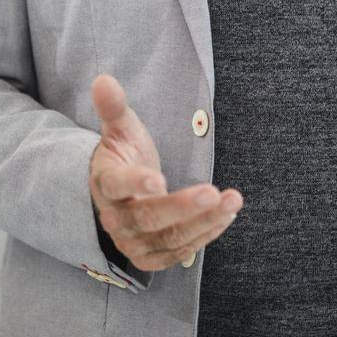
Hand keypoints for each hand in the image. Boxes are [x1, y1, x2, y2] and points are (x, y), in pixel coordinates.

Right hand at [88, 74, 243, 271]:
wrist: (118, 195)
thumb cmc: (123, 156)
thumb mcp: (120, 129)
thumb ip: (114, 107)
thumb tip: (103, 79)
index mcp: (106, 183)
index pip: (117, 185)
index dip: (136, 183)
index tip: (160, 179)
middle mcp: (115, 218)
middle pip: (148, 216)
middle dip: (183, 206)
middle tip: (213, 192)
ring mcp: (132, 241)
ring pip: (169, 238)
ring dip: (204, 222)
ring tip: (232, 201)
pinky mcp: (150, 256)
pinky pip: (178, 252)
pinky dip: (204, 235)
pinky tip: (226, 216)